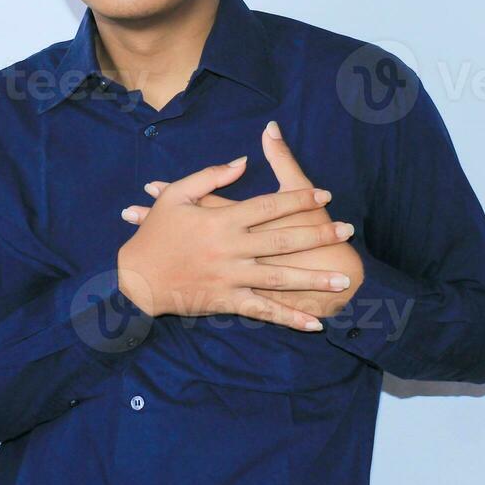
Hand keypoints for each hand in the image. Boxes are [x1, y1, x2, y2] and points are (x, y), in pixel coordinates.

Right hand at [115, 154, 356, 332]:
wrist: (137, 280)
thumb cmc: (156, 234)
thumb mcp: (177, 196)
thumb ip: (210, 175)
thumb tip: (242, 160)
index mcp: (221, 220)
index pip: (270, 205)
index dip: (299, 198)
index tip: (325, 194)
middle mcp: (231, 248)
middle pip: (283, 239)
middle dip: (318, 235)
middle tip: (347, 231)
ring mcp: (231, 277)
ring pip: (280, 277)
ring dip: (313, 280)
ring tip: (342, 280)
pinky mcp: (228, 302)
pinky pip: (263, 311)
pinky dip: (288, 318)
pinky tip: (314, 324)